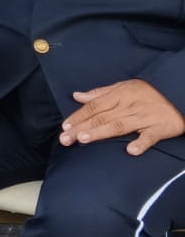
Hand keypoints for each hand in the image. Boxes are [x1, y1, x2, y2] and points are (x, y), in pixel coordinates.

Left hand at [60, 79, 184, 154]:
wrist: (178, 92)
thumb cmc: (148, 92)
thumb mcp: (123, 86)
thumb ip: (99, 93)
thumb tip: (77, 96)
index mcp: (120, 94)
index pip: (94, 106)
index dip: (78, 116)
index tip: (64, 127)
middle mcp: (130, 105)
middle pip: (102, 117)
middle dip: (81, 128)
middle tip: (65, 139)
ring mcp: (145, 117)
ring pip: (119, 126)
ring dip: (101, 132)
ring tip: (84, 139)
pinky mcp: (160, 128)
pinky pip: (150, 136)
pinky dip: (141, 143)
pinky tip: (130, 150)